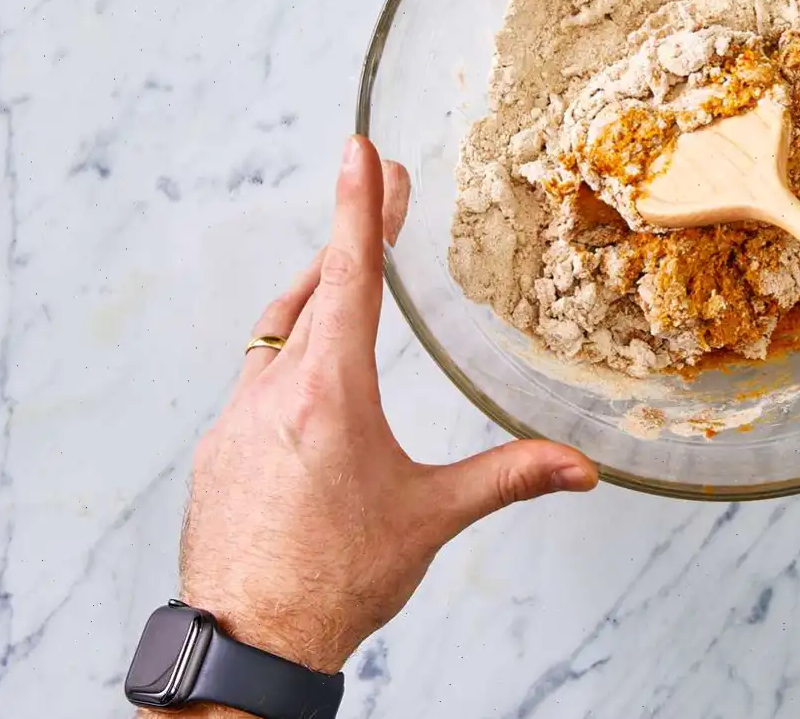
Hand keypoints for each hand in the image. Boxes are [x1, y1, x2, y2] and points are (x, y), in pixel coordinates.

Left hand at [180, 136, 597, 675]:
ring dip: (316, 293)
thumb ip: (508, 477)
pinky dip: (289, 352)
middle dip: (351, 237)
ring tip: (349, 272)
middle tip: (383, 195)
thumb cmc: (333, 582)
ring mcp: (234, 421)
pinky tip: (311, 373)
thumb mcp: (430, 519)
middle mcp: (273, 394)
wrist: (245, 645)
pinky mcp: (218, 451)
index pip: (348, 277)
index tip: (361, 152)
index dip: (359, 208)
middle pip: (313, 291)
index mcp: (329, 393)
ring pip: (277, 333)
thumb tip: (582, 469)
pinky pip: (255, 378)